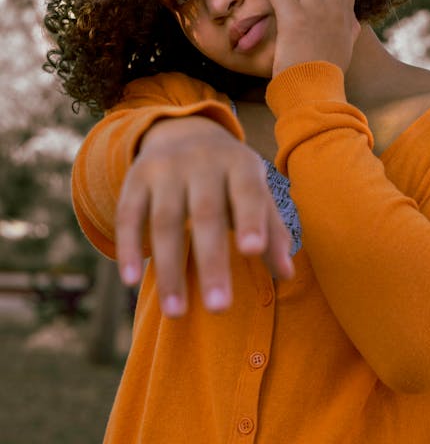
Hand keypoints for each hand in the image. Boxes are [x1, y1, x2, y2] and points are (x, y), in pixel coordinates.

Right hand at [115, 116, 293, 316]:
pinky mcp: (135, 178)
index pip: (247, 192)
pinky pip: (128, 215)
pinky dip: (128, 247)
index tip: (252, 251)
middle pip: (206, 214)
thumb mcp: (255, 192)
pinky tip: (130, 281)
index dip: (250, 219)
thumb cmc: (230, 177)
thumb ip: (272, 230)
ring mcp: (165, 168)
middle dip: (212, 262)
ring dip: (169, 269)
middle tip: (219, 308)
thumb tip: (287, 274)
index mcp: (240, 164)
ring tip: (176, 312)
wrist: (184, 131)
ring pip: (165, 220)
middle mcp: (202, 161)